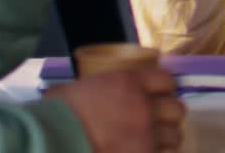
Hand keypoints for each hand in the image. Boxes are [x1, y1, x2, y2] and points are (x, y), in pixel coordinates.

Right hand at [47, 68, 185, 152]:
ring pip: (174, 137)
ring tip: (148, 144)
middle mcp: (143, 105)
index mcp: (128, 82)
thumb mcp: (76, 90)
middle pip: (176, 109)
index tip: (157, 97)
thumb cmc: (54, 116)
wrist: (47, 141)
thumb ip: (99, 89)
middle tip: (153, 124)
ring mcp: (145, 134)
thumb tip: (99, 94)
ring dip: (163, 141)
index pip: (166, 80)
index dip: (163, 90)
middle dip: (166, 117)